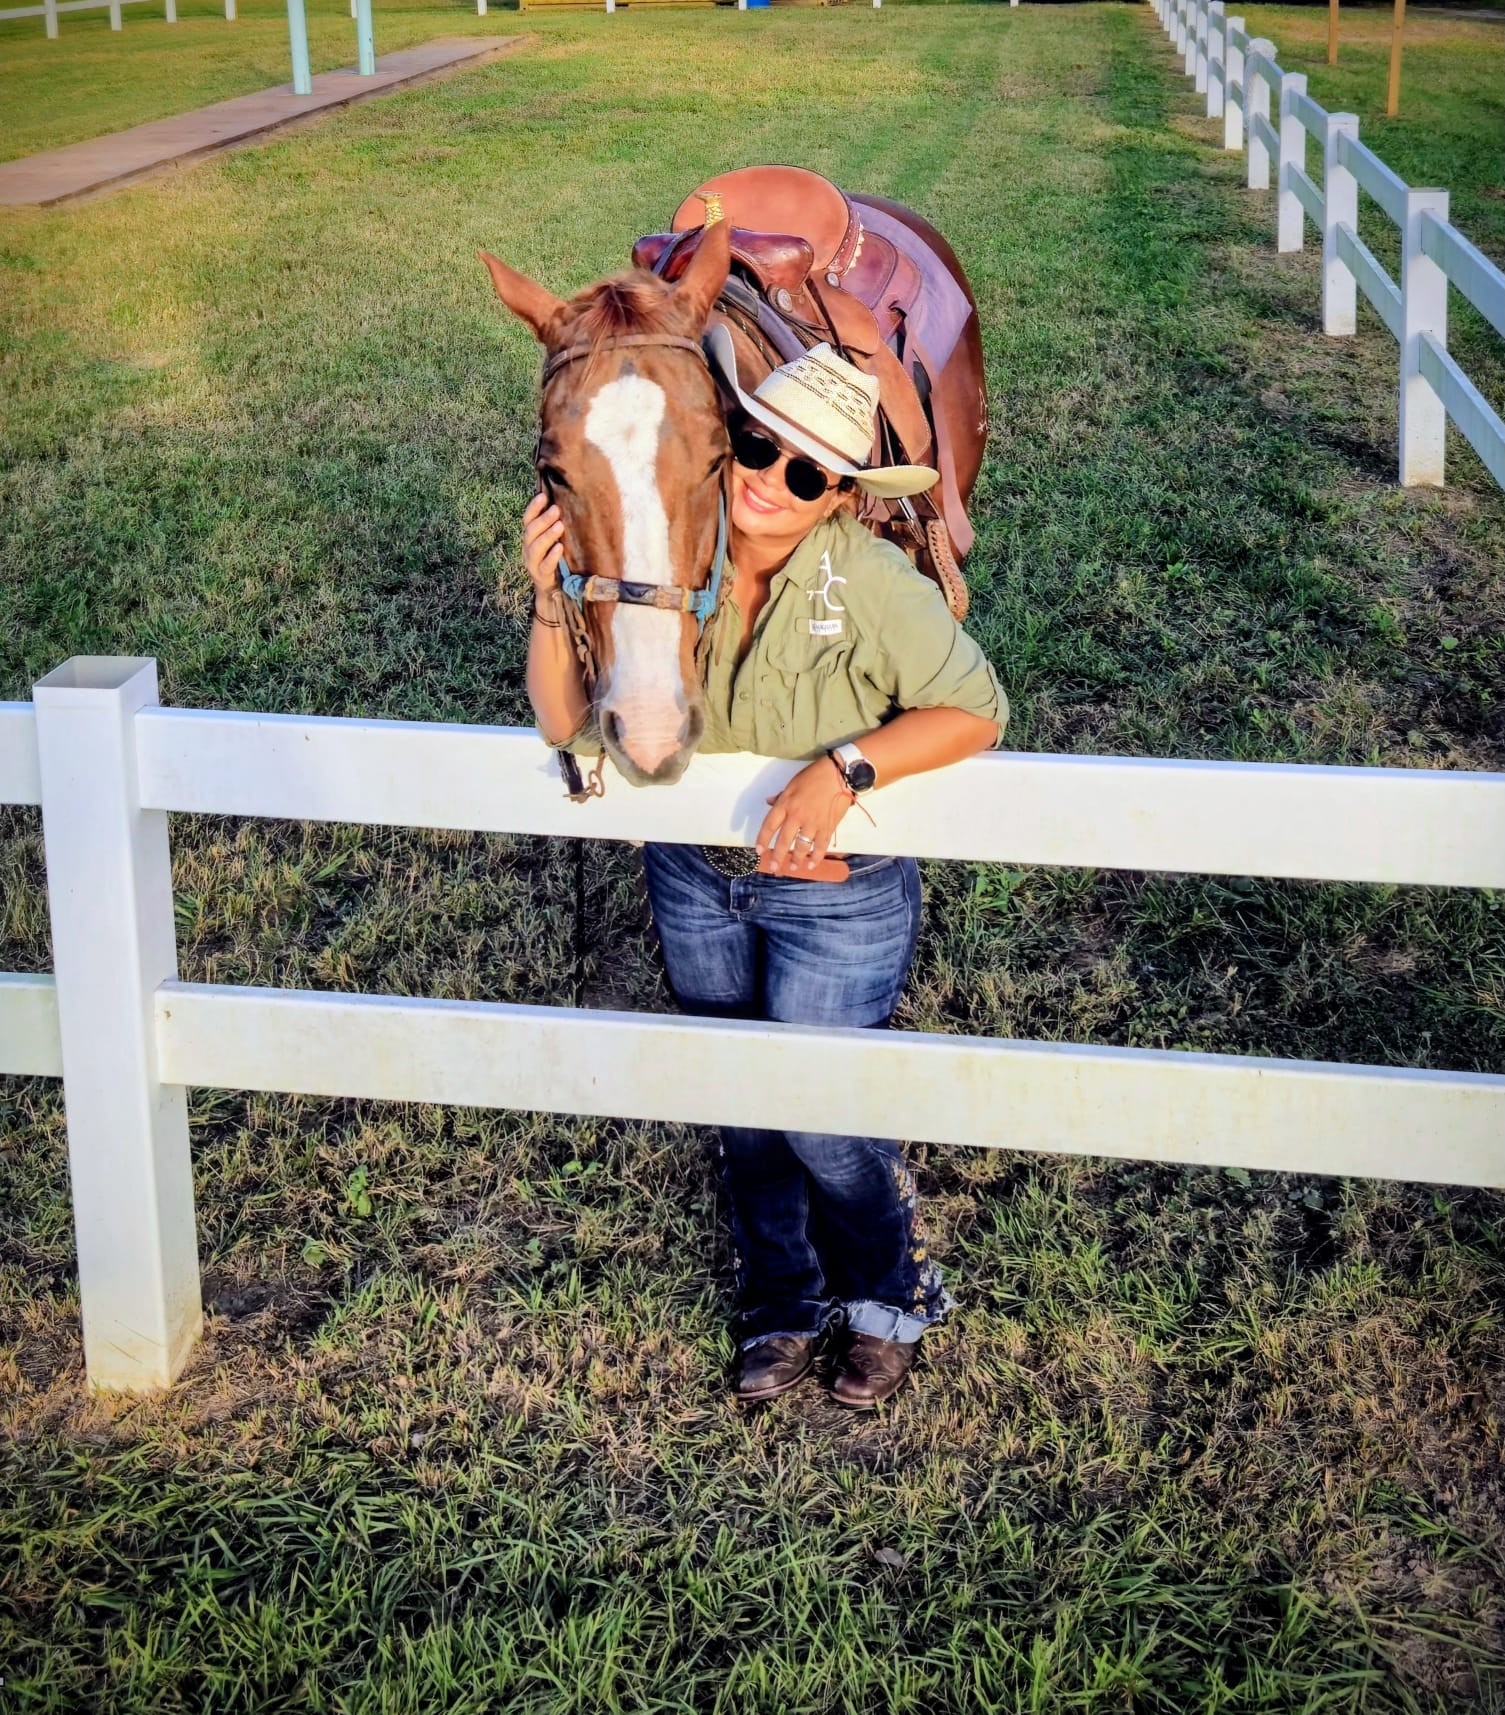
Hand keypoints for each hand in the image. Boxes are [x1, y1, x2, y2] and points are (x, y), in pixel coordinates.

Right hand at [522, 492, 565, 594]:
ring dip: (547, 535)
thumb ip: (552, 526)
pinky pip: (545, 566)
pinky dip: (552, 556)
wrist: (550, 589)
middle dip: (543, 520)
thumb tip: (561, 503)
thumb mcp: (550, 541)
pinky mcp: (541, 576)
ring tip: (559, 525)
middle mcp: (527, 549)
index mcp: (529, 538)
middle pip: (531, 532)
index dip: (533, 508)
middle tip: (556, 509)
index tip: (543, 496)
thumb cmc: (552, 559)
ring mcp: (532, 563)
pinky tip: (560, 547)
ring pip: (536, 547)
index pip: (527, 520)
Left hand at [756, 758, 852, 873]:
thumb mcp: (793, 783)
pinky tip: (811, 865)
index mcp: (786, 804)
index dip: (763, 839)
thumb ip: (781, 796)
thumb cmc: (815, 776)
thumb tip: (769, 802)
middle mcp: (797, 816)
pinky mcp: (827, 826)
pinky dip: (816, 857)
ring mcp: (813, 823)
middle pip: (784, 840)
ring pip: (802, 846)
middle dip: (777, 857)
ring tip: (793, 868)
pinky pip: (821, 846)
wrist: (839, 774)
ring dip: (797, 860)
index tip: (759, 851)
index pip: (769, 825)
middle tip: (773, 869)